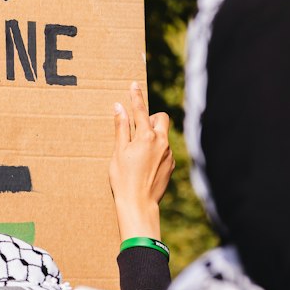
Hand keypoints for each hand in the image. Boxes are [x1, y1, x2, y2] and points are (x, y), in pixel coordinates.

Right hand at [109, 82, 173, 241]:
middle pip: (161, 118)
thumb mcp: (118, 152)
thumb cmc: (124, 179)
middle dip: (150, 118)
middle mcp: (162, 142)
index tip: (134, 84)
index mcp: (146, 136)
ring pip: (163, 135)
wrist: (139, 204)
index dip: (135, 96)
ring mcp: (169, 154)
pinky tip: (145, 164)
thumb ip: (121, 128)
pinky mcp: (171, 165)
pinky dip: (156, 150)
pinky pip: (165, 150)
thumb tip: (119, 107)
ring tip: (138, 152)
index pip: (140, 110)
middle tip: (137, 129)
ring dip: (152, 136)